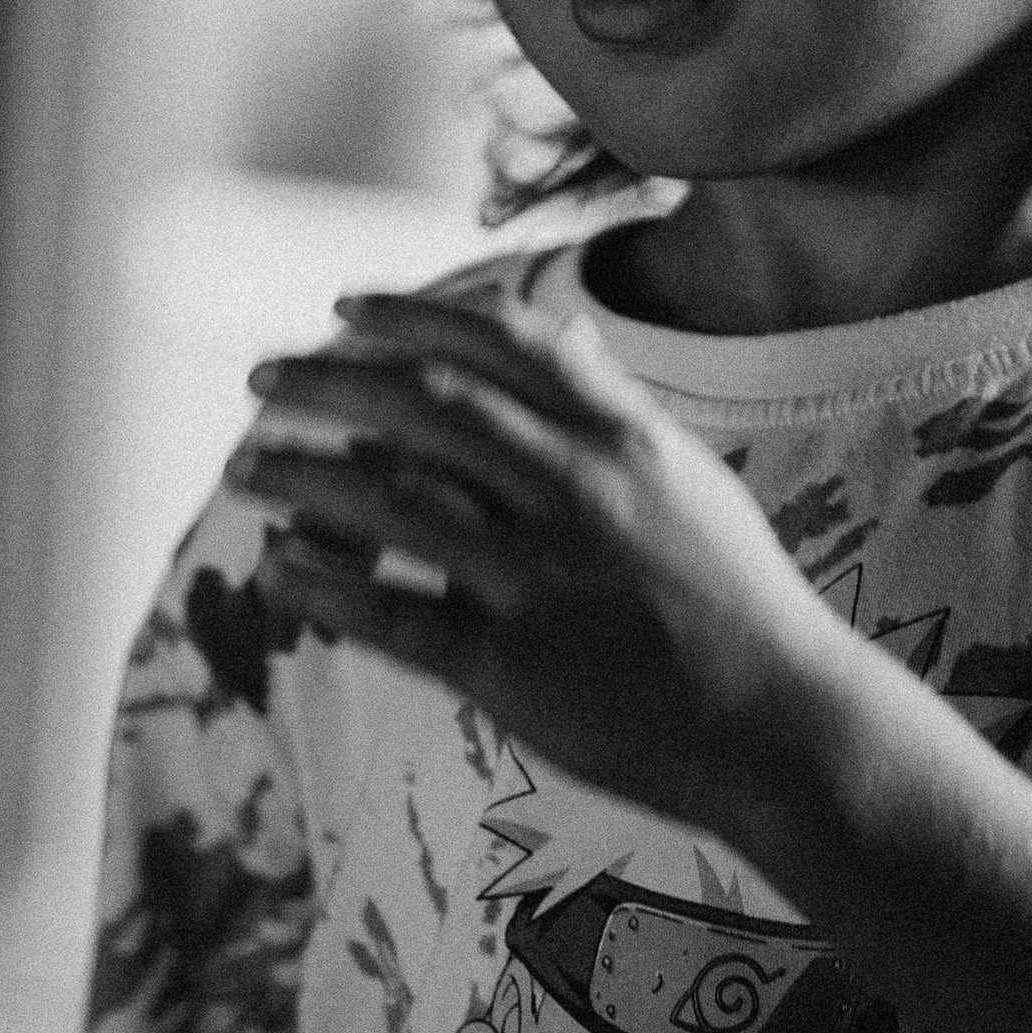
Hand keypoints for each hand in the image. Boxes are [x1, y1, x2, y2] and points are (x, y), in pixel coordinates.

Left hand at [228, 283, 838, 849]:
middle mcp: (575, 488)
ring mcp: (540, 575)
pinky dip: (322, 585)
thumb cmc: (734, 600)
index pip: (495, 341)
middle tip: (262, 382)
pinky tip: (279, 569)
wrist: (784, 725)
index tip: (343, 307)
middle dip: (325, 383)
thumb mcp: (686, 474)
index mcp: (619, 436)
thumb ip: (610, 403)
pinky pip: (390, 612)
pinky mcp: (511, 664)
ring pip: (388, 499)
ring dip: (301, 475)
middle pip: (421, 406)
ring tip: (248, 468)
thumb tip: (553, 335)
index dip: (407, 315)